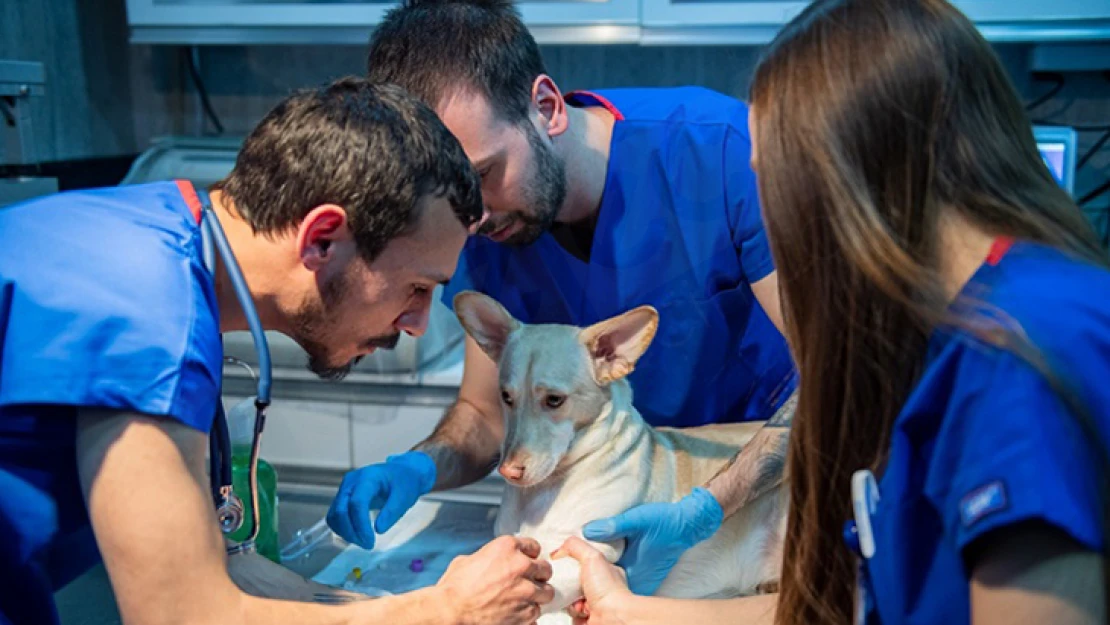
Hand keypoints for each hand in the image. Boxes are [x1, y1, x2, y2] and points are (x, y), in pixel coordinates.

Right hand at [326, 451, 435, 549]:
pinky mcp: (342, 497)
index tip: (371, 542)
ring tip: (364, 542)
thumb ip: (392, 512)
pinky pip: (335, 516)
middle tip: (368, 545)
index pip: (357, 503)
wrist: (401, 472)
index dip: (361, 525)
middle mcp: (351, 481)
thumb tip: (378, 530)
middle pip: (341, 510)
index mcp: (368, 477)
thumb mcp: (404, 497)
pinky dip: (342, 529)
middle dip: (351, 532)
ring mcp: (344, 488)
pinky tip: (356, 536)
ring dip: (346, 533)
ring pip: (335, 515)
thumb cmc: (404, 484)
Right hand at [436, 535, 554, 624]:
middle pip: (545, 569)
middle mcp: (521, 566)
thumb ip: (488, 557)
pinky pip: (537, 613)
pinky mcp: (526, 614)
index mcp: (507, 547)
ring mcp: (526, 591)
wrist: (451, 612)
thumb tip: (490, 562)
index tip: (526, 562)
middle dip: (538, 575)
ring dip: (537, 596)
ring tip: (524, 600)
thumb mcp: (468, 560)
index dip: (529, 556)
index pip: (534, 547)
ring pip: (547, 592)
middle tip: (528, 582)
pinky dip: (528, 615)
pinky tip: (517, 614)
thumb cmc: (454, 587)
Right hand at [553, 537, 632, 624]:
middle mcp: (600, 589)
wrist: (613, 616)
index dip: (569, 566)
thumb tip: (558, 551)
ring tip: (580, 603)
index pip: (581, 565)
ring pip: (570, 602)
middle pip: (573, 584)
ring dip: (571, 603)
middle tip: (571, 587)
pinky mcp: (589, 619)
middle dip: (568, 587)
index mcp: (603, 572)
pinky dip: (575, 615)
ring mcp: (595, 605)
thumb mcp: (592, 556)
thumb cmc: (607, 588)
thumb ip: (575, 546)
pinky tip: (582, 612)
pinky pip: (573, 617)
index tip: (561, 567)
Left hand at [582, 487, 722, 595]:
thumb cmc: (664, 521)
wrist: (688, 524)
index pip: (600, 587)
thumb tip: (586, 531)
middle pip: (603, 591)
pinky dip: (607, 575)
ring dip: (595, 580)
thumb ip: (611, 526)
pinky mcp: (643, 575)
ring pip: (610, 588)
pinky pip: (619, 581)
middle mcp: (636, 582)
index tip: (565, 574)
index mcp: (631, 572)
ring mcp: (640, 580)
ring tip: (580, 566)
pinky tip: (599, 563)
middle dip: (585, 585)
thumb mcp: (636, 520)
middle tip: (569, 570)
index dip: (581, 586)